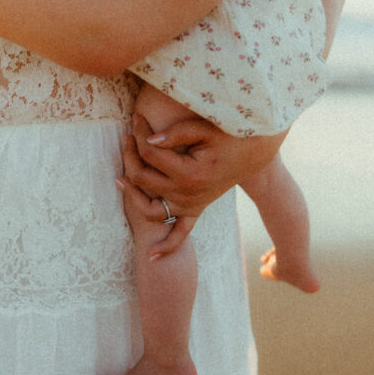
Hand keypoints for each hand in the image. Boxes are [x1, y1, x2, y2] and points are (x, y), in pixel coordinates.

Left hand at [117, 113, 286, 254]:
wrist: (253, 153)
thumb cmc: (229, 137)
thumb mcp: (204, 129)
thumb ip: (176, 133)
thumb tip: (148, 141)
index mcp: (189, 173)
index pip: (150, 154)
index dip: (139, 134)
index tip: (135, 118)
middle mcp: (188, 194)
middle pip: (143, 178)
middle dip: (130, 156)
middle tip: (126, 136)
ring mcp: (191, 205)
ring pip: (151, 209)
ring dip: (133, 197)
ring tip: (120, 178)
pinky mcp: (196, 210)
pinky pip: (180, 234)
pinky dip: (167, 246)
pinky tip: (152, 256)